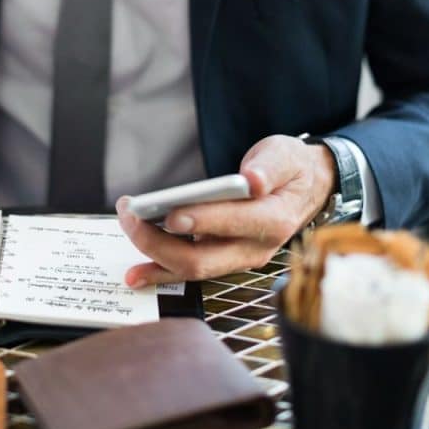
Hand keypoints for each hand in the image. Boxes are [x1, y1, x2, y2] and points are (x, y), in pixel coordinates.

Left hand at [116, 135, 336, 286]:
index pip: (236, 224)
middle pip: (203, 259)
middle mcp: (255, 248)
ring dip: (153, 257)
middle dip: (159, 242)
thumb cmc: (289, 170)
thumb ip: (270, 166)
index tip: (170, 213)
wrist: (303, 190)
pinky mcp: (222, 260)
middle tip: (130, 217)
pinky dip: (160, 272)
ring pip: (192, 270)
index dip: (203, 221)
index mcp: (274, 219)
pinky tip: (135, 272)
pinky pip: (188, 271)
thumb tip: (252, 180)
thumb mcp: (285, 155)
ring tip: (125, 236)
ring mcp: (237, 258)